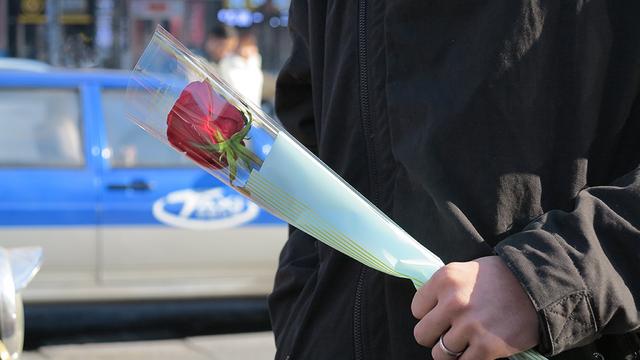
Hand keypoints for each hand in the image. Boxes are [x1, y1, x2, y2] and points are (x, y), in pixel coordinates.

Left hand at [411, 256, 538, 359]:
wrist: (538, 287)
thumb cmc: (499, 278)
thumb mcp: (464, 271)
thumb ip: (443, 288)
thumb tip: (424, 309)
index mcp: (445, 279)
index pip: (416, 309)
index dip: (428, 313)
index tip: (442, 313)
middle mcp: (453, 302)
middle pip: (421, 335)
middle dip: (434, 335)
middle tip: (450, 331)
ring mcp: (470, 326)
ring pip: (439, 354)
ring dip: (451, 351)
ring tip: (465, 341)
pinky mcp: (487, 347)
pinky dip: (468, 359)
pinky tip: (477, 349)